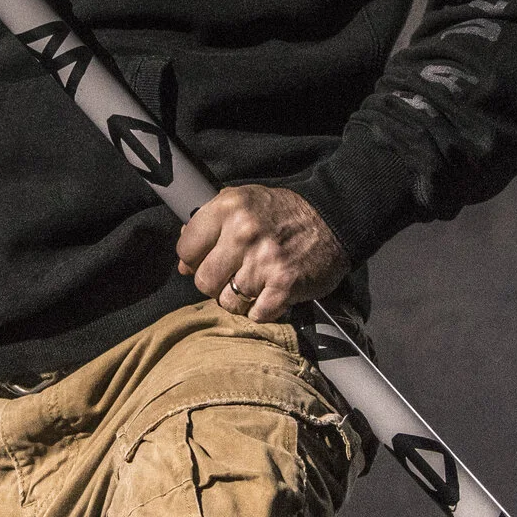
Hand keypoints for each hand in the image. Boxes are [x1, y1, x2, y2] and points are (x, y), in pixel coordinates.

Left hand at [175, 185, 349, 323]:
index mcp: (228, 209)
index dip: (194, 259)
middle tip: (233, 275)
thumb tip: (183, 262)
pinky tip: (269, 295)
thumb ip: (208, 225)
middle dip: (215, 283)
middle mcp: (242, 233)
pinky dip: (261, 311)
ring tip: (254, 285)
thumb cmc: (283, 213)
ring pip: (227, 302)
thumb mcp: (242, 201)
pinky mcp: (284, 286)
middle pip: (202, 281)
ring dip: (239, 299)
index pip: (185, 249)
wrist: (333, 219)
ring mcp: (263, 262)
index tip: (208, 259)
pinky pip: (255, 315)